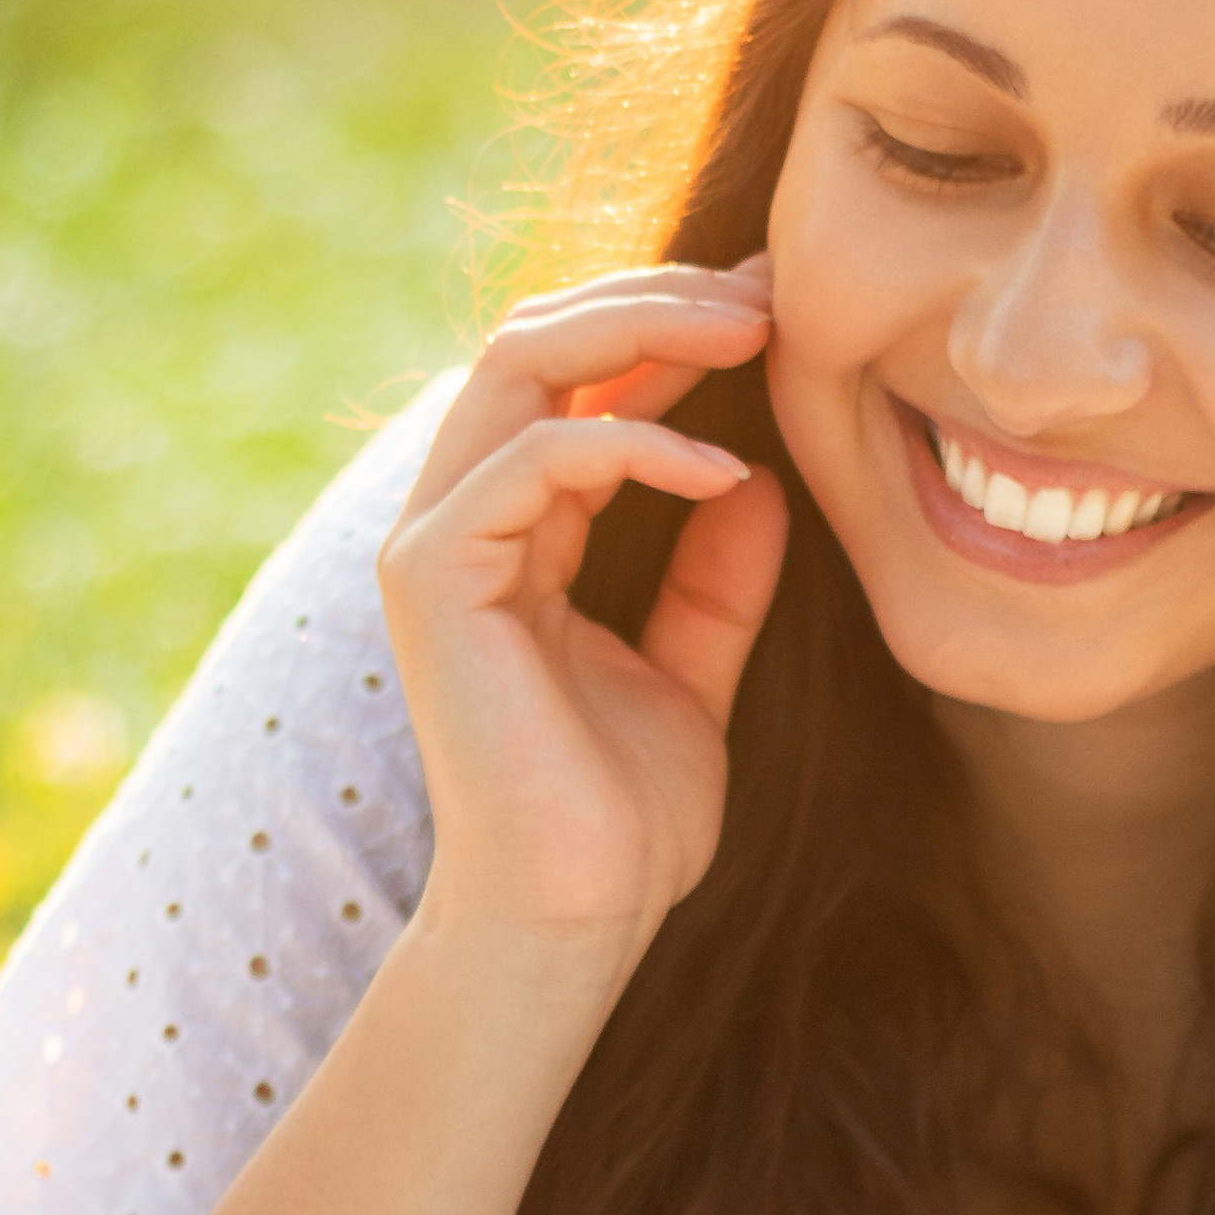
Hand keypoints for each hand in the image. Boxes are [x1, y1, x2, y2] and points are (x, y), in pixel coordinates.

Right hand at [380, 257, 786, 967]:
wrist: (575, 920)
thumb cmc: (622, 821)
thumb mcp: (694, 676)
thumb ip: (717, 579)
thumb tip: (756, 479)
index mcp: (514, 533)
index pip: (576, 379)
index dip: (671, 328)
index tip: (780, 310)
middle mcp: (460, 521)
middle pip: (537, 340)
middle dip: (657, 298)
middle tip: (770, 294)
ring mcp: (435, 543)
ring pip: (518, 364)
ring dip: (642, 330)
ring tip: (752, 336)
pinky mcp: (434, 579)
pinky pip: (530, 457)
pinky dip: (632, 442)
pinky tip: (723, 470)